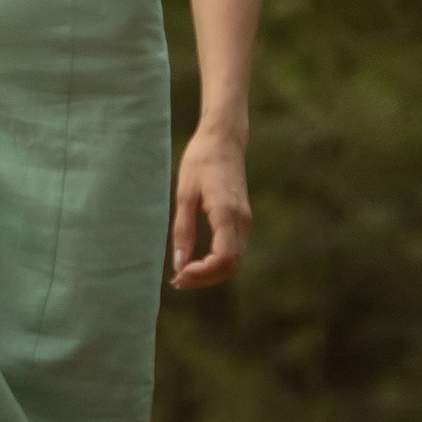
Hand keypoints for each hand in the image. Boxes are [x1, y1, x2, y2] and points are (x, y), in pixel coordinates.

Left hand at [169, 127, 249, 288]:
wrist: (223, 140)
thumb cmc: (200, 161)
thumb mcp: (184, 194)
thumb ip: (182, 230)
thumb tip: (178, 265)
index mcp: (227, 213)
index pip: (223, 258)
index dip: (202, 274)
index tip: (179, 276)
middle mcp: (241, 221)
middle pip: (231, 266)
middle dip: (205, 279)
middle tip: (177, 282)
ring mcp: (244, 221)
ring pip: (234, 261)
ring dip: (211, 274)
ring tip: (183, 275)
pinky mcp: (242, 219)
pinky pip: (233, 250)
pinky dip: (217, 263)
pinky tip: (196, 262)